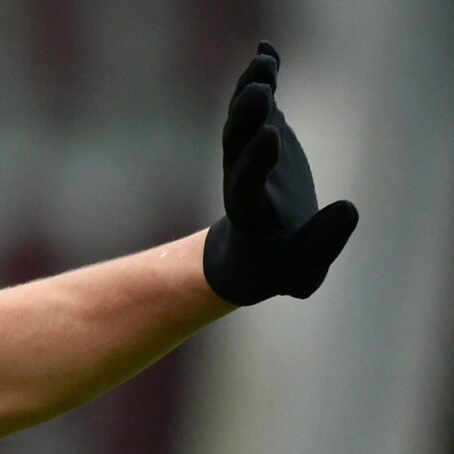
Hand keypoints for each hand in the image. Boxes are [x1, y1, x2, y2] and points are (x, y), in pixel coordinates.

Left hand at [202, 41, 358, 304]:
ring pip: (241, 122)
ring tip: (263, 62)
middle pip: (235, 146)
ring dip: (249, 91)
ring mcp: (247, 156)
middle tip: (259, 92)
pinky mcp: (260, 140)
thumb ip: (323, 244)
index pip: (244, 183)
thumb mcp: (301, 270)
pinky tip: (267, 52)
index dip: (255, 160)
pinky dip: (261, 80)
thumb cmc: (278, 267)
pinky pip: (257, 108)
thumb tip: (350, 209)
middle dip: (246, 119)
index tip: (271, 137)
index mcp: (248, 212)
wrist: (253, 255)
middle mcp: (240, 179)